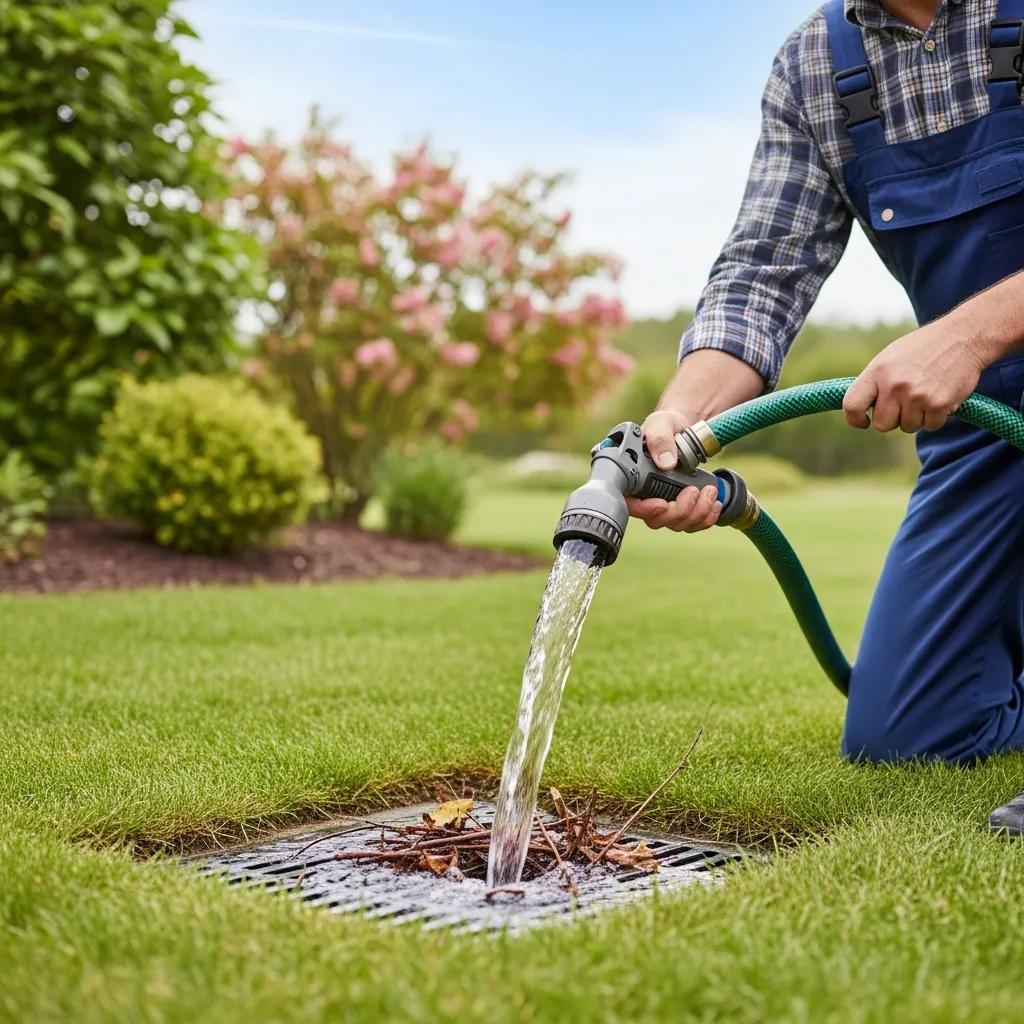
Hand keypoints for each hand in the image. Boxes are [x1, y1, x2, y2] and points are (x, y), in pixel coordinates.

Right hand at [625, 408, 722, 532]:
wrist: (682, 429)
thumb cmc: (665, 426)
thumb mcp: (661, 424)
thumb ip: (660, 439)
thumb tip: (665, 462)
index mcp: (632, 478)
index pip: (631, 505)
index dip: (645, 510)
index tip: (662, 503)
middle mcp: (645, 495)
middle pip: (657, 519)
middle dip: (681, 510)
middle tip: (695, 490)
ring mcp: (663, 504)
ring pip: (677, 524)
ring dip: (697, 513)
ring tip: (710, 492)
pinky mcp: (681, 507)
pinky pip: (691, 523)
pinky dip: (706, 518)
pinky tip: (715, 504)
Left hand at [842, 318, 986, 432]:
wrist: (963, 336)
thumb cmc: (922, 348)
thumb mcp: (889, 358)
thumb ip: (874, 383)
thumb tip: (861, 410)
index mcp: (877, 371)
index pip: (852, 405)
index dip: (854, 419)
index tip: (863, 421)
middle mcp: (895, 385)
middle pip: (882, 424)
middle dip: (892, 418)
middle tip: (904, 402)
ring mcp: (917, 396)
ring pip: (907, 426)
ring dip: (916, 417)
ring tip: (924, 393)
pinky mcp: (939, 405)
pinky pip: (930, 426)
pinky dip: (935, 417)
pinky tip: (939, 396)